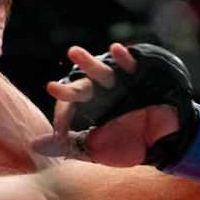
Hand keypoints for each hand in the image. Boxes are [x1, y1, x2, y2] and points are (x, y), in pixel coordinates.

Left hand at [32, 43, 199, 169]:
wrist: (166, 145)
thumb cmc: (131, 146)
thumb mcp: (96, 150)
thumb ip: (68, 146)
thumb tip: (33, 145)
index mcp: (93, 107)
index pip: (72, 104)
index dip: (63, 116)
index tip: (60, 133)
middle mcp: (105, 92)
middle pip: (83, 86)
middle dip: (69, 88)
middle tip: (52, 89)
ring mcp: (123, 83)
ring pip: (102, 71)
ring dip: (88, 62)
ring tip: (73, 52)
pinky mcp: (142, 77)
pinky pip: (131, 64)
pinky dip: (124, 57)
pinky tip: (115, 49)